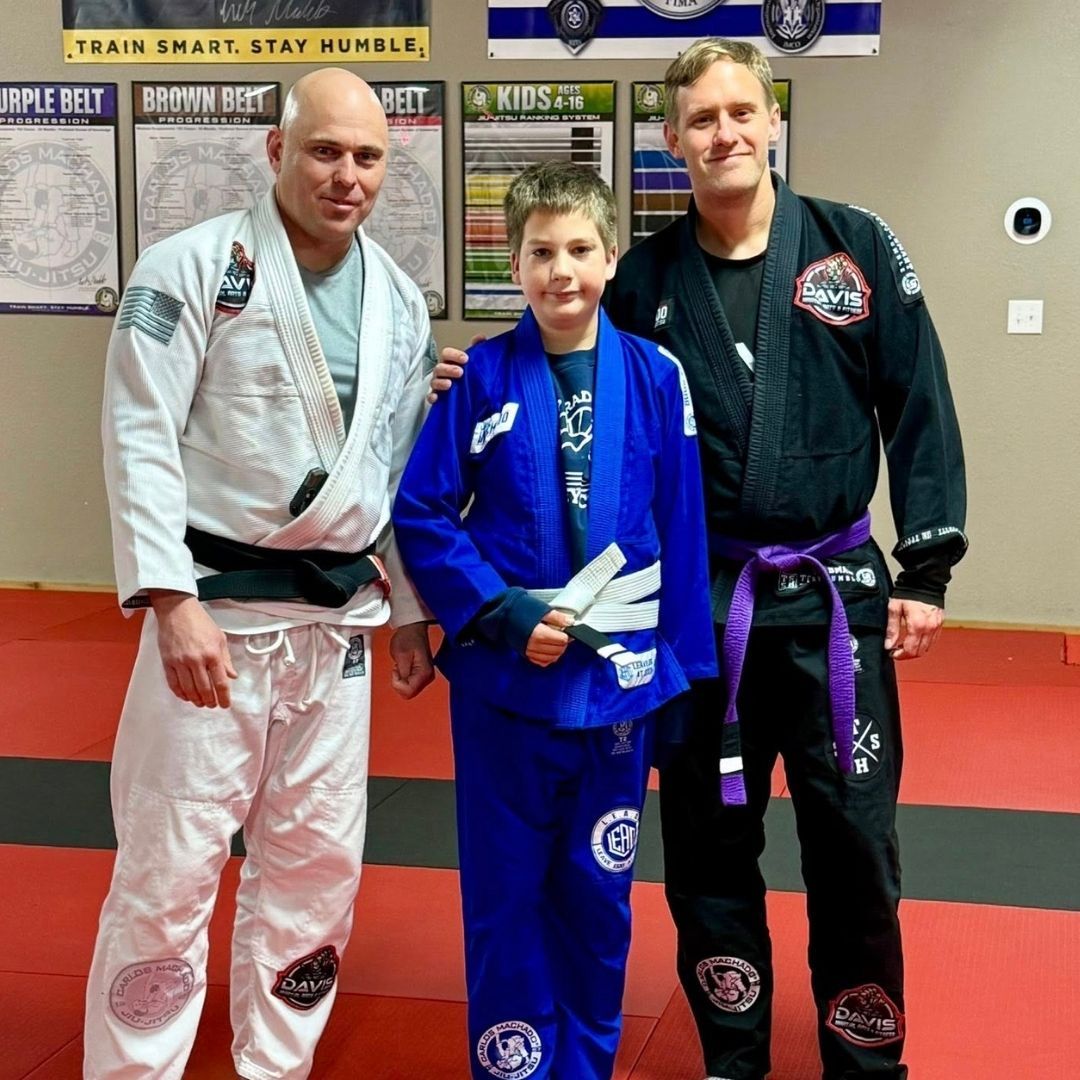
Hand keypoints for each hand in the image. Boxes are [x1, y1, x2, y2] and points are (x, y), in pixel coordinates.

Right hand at [150, 591, 236, 707]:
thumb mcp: (220, 638)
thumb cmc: (200, 622)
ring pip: (189, 690)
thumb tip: (232, 676)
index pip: (220, 682)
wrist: (177, 610)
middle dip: (210, 701)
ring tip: (201, 703)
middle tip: (213, 705)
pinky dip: (181, 694)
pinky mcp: (167, 662)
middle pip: (204, 689)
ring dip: (196, 700)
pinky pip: (174, 684)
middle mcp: (197, 660)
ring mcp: (180, 662)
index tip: (225, 704)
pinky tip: (186, 696)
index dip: (224, 697)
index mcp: (213, 654)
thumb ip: (226, 660)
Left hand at [389, 621, 434, 698]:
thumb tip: (401, 686)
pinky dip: (402, 677)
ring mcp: (426, 677)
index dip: (397, 683)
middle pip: (408, 693)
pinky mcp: (421, 675)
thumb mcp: (400, 655)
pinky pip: (409, 684)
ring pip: (408, 690)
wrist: (412, 629)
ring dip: (401, 679)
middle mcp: (428, 677)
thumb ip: (401, 674)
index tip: (397, 670)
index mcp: (424, 674)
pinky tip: (404, 667)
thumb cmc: (408, 637)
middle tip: (399, 667)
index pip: (408, 692)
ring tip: (402, 665)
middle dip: (399, 681)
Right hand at [426, 336, 484, 402]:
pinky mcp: (436, 397)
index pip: (447, 353)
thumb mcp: (471, 361)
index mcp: (449, 362)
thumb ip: (476, 348)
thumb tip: (481, 338)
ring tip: (450, 384)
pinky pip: (430, 396)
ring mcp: (437, 384)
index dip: (454, 355)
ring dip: (441, 382)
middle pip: (439, 367)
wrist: (462, 394)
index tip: (465, 359)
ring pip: (434, 381)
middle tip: (460, 372)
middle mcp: (441, 372)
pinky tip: (436, 398)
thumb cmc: (463, 374)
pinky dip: (432, 397)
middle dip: (449, 369)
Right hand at [524, 609, 572, 666]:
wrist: (504, 614)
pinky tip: (549, 650)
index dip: (567, 635)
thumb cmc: (521, 610)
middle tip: (562, 634)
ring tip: (556, 641)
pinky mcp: (526, 653)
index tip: (567, 630)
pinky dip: (548, 658)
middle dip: (563, 643)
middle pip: (558, 650)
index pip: (562, 640)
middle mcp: (535, 645)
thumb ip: (557, 617)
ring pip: (551, 658)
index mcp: (540, 633)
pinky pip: (542, 662)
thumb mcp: (542, 610)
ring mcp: (529, 651)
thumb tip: (570, 622)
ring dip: (557, 651)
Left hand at [884, 598, 943, 659]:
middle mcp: (929, 628)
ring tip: (904, 645)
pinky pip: (932, 641)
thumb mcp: (894, 608)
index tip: (892, 653)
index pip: (910, 650)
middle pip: (919, 652)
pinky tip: (914, 639)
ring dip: (915, 650)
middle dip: (907, 655)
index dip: (900, 655)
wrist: (925, 581)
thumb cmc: (908, 593)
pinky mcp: (940, 624)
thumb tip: (888, 645)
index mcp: (917, 625)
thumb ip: (892, 629)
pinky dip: (923, 644)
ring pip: (927, 648)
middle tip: (896, 651)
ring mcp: (936, 627)